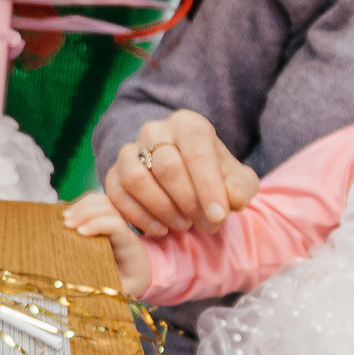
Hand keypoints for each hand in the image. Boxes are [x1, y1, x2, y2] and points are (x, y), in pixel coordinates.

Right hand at [63, 191, 151, 295]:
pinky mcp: (109, 216)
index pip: (117, 226)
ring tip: (65, 218)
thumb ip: (105, 289)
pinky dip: (82, 203)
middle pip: (109, 207)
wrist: (141, 272)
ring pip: (103, 200)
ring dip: (82, 206)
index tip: (80, 233)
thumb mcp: (119, 291)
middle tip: (67, 225)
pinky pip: (97, 201)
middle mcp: (125, 229)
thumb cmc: (127, 283)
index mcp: (129, 247)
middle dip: (86, 212)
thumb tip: (83, 289)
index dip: (98, 225)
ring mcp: (118, 220)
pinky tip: (69, 213)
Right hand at [104, 110, 256, 235]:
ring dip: (162, 209)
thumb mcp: (236, 180)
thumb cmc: (213, 177)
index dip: (208, 187)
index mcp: (188, 125)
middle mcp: (155, 131)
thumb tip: (233, 199)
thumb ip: (240, 188)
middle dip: (188, 202)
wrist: (183, 176)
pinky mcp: (113, 173)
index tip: (220, 216)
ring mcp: (129, 150)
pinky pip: (117, 194)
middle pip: (167, 166)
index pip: (196, 152)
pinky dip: (139, 216)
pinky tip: (161, 230)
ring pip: (137, 179)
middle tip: (205, 225)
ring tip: (183, 225)